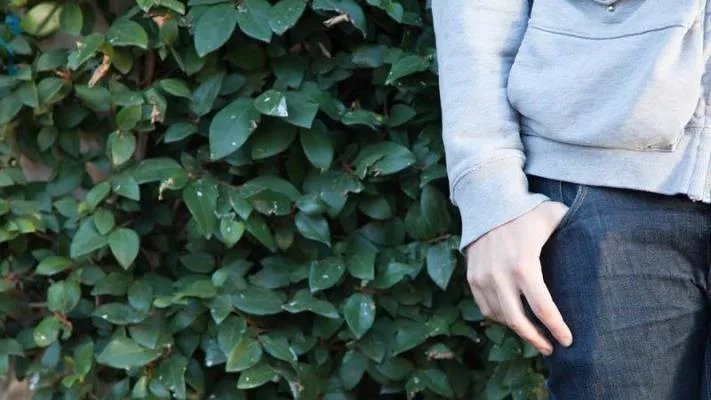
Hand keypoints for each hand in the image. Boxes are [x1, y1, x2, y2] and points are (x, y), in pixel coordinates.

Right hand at [466, 200, 573, 354]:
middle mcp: (500, 275)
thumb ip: (576, 229)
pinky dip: (499, 317)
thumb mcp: (554, 217)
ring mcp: (483, 277)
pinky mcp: (472, 277)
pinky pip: (485, 308)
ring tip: (533, 333)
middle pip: (518, 321)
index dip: (556, 328)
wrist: (487, 200)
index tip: (567, 340)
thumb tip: (607, 238)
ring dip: (518, 329)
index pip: (542, 308)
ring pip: (500, 317)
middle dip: (537, 339)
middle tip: (551, 348)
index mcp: (524, 265)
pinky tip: (513, 318)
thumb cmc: (527, 210)